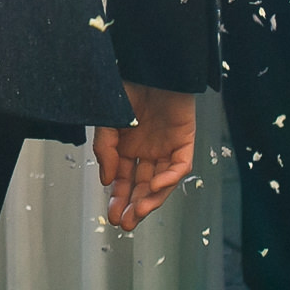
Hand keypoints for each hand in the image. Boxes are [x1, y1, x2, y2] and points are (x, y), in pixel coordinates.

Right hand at [92, 83, 195, 230]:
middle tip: (125, 223)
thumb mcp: (107, 122)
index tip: (111, 216)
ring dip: (151, 199)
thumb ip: (105, 150)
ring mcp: (167, 148)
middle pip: (142, 186)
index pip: (124, 180)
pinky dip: (169, 178)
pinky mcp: (184, 141)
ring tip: (139, 212)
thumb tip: (107, 181)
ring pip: (162, 182)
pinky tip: (154, 186)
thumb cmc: (127, 88)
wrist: (151, 66)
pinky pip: (180, 166)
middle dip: (134, 206)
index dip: (118, 198)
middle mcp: (148, 152)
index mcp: (128, 147)